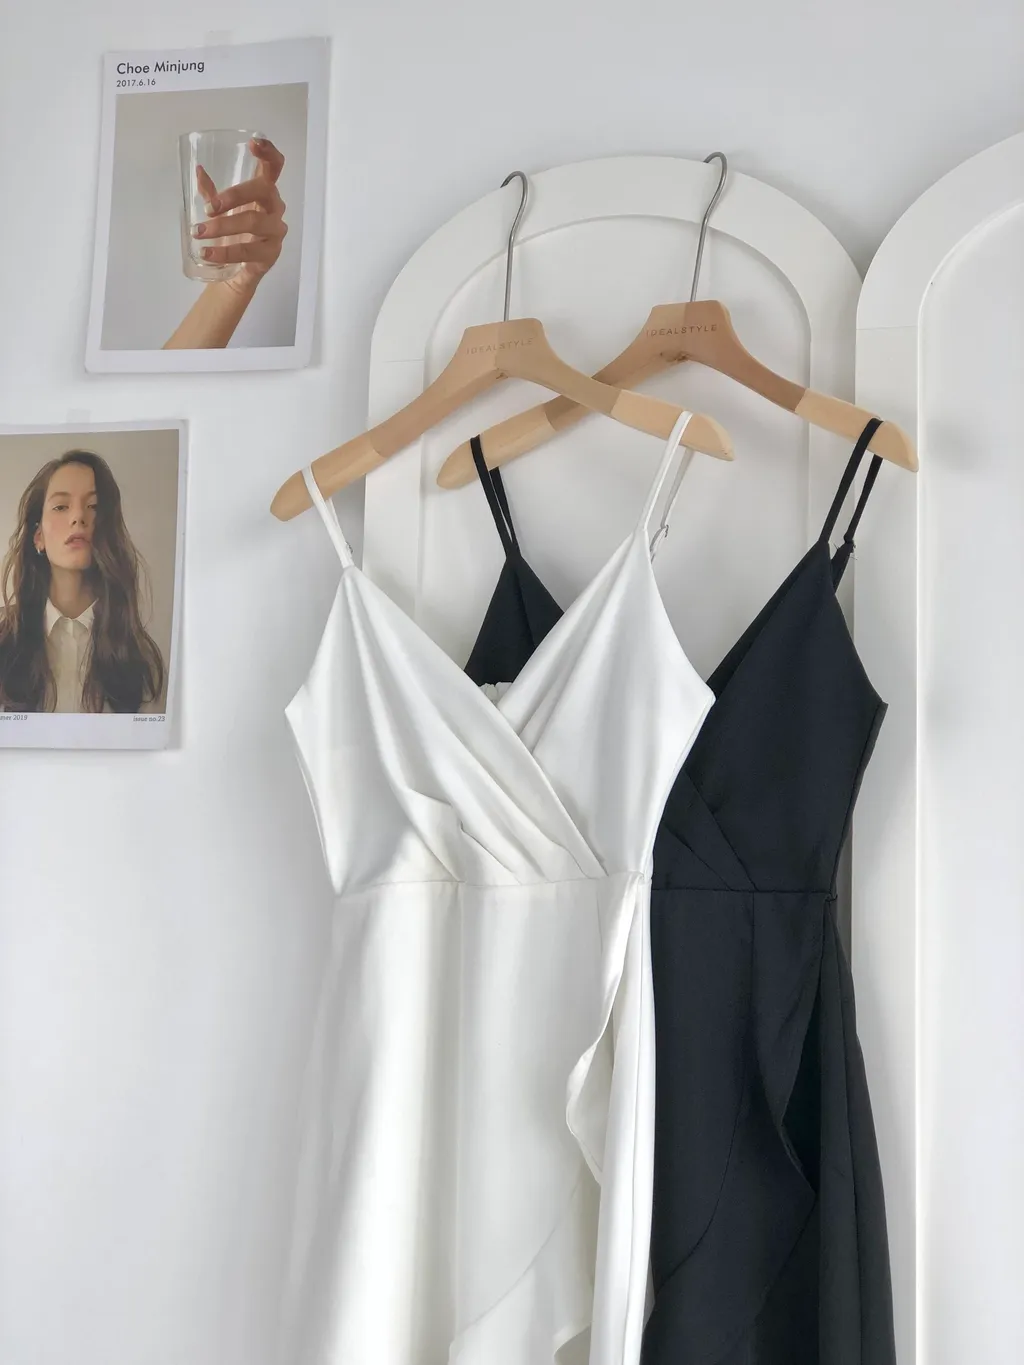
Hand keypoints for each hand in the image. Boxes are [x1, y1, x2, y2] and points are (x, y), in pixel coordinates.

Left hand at [193, 137, 287, 290]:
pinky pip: (248, 251)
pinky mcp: (271, 253)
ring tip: (199, 232)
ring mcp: (275, 230)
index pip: (274, 167)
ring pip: (254, 221)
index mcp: (265, 191)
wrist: (239, 271)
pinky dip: (224, 252)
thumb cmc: (234, 234)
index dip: (268, 153)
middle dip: (234, 195)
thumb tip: (198, 170)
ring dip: (223, 226)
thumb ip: (211, 192)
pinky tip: (207, 253)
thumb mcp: (222, 210)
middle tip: (209, 207)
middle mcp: (275, 207)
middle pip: (263, 190)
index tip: (253, 144)